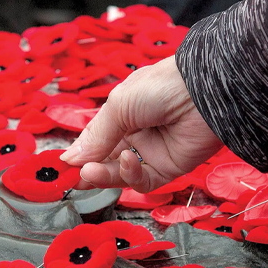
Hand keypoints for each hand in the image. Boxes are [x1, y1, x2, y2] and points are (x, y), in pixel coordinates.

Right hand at [59, 56, 222, 191]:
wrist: (204, 91)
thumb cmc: (160, 86)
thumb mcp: (118, 106)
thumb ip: (95, 136)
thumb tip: (69, 159)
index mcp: (122, 114)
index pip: (95, 140)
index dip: (80, 153)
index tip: (62, 166)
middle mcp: (136, 134)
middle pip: (106, 160)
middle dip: (88, 170)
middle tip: (71, 179)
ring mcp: (152, 152)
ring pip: (121, 174)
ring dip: (103, 175)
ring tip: (89, 173)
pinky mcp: (169, 168)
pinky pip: (143, 180)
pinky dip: (130, 175)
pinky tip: (125, 161)